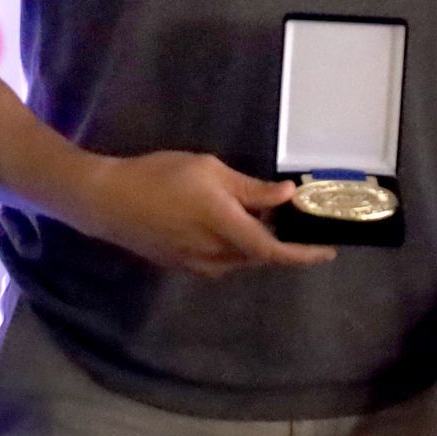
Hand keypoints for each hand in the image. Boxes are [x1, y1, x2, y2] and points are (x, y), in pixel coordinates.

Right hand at [77, 151, 336, 276]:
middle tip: (289, 214)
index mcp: (226, 228)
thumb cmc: (160, 176)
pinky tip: (228, 221)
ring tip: (257, 211)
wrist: (109, 202)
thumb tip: (287, 195)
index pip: (274, 251)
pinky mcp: (184, 265)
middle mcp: (217, 255)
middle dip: (279, 239)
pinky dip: (235, 244)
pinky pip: (222, 259)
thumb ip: (251, 188)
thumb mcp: (210, 170)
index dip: (304, 254)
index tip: (327, 249)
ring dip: (255, 241)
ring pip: (241, 258)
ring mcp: (199, 264)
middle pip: (260, 255)